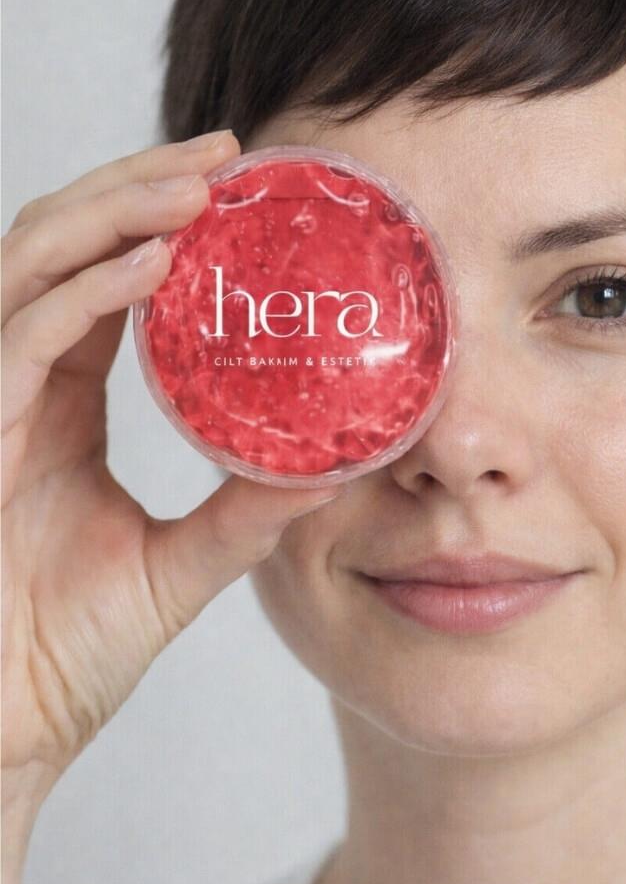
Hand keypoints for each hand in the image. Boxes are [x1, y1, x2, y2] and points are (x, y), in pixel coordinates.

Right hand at [1, 129, 339, 791]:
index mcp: (59, 401)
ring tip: (194, 184)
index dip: (154, 222)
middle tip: (221, 153)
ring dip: (111, 212)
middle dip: (135, 185)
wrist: (2, 730)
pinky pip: (23, 336)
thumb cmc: (64, 654)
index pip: (101, 280)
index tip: (232, 186)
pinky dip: (84, 291)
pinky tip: (151, 264)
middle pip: (63, 244)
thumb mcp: (178, 568)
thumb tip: (334, 469)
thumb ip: (244, 513)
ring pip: (32, 263)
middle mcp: (17, 383)